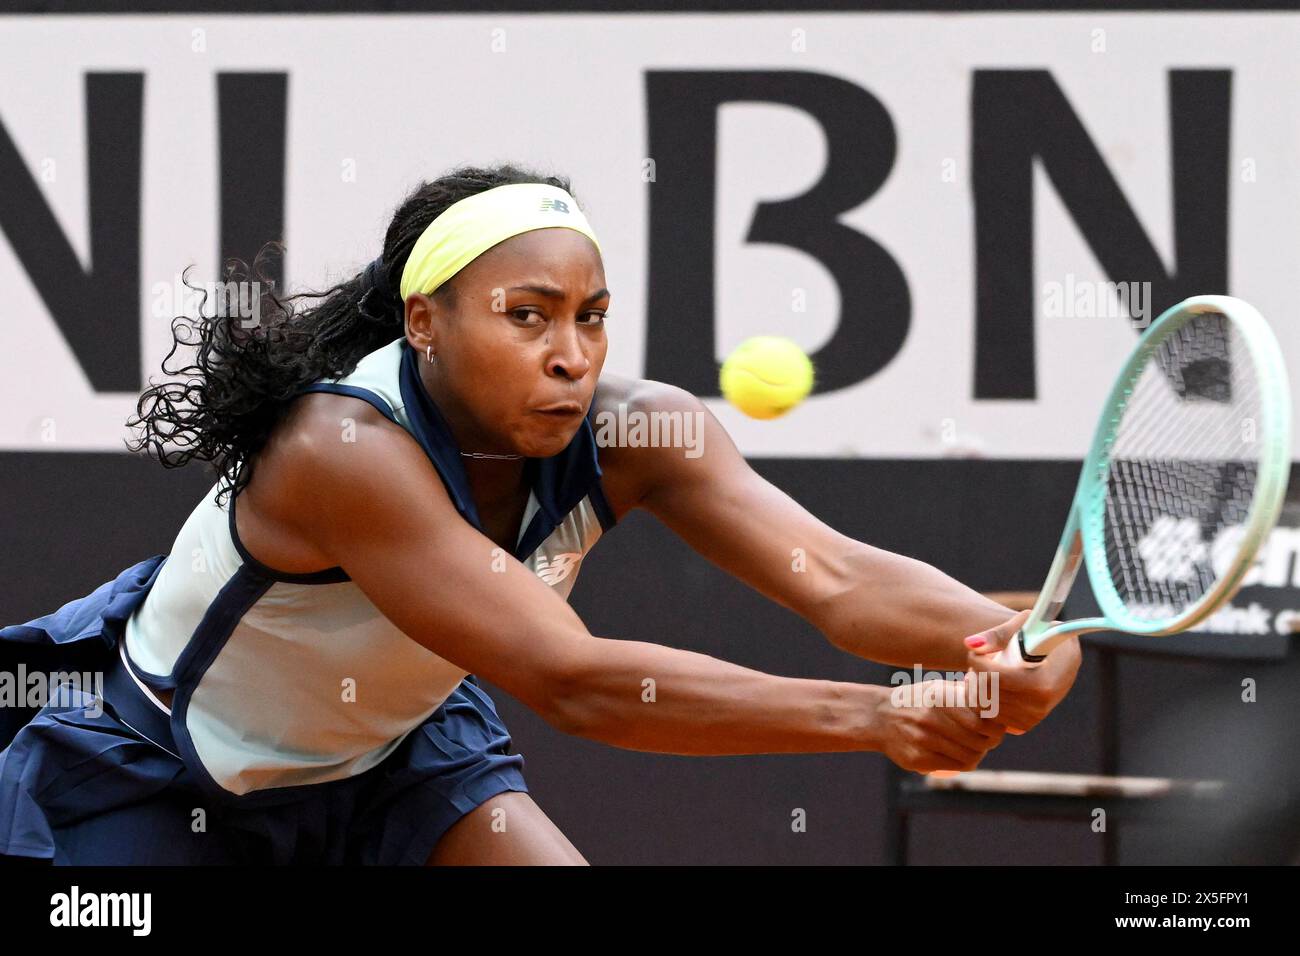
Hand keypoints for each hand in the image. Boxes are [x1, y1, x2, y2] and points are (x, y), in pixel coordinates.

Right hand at [875, 678, 1006, 773]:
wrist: (879, 717)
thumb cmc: (916, 701)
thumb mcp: (938, 688)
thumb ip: (965, 694)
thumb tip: (999, 704)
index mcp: (939, 698)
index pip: (983, 723)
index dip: (996, 729)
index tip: (996, 727)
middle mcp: (931, 719)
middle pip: (978, 743)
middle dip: (989, 743)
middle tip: (988, 740)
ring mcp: (923, 741)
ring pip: (969, 758)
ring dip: (977, 755)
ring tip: (975, 748)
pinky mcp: (918, 760)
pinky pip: (953, 767)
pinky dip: (962, 763)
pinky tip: (960, 755)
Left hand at [962, 610, 1081, 735]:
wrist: (1065, 658)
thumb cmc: (1042, 635)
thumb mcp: (1025, 625)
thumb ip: (998, 635)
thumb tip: (970, 644)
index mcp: (1041, 682)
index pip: (993, 677)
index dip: (977, 661)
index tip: (976, 651)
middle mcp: (1038, 705)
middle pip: (986, 693)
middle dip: (975, 674)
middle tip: (978, 661)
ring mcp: (1032, 718)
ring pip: (985, 707)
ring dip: (977, 688)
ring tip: (983, 673)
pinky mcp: (1025, 724)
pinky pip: (991, 718)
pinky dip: (984, 703)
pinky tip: (988, 687)